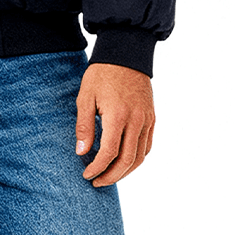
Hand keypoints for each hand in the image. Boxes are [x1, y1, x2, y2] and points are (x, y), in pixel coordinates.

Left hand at [75, 64, 154, 185]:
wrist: (126, 53)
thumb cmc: (102, 74)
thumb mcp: (85, 97)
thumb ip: (84, 126)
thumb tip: (82, 153)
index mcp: (118, 115)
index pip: (109, 152)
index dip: (97, 168)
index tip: (87, 174)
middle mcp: (136, 120)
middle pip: (127, 160)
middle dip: (111, 176)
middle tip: (97, 182)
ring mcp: (147, 119)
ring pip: (140, 156)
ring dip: (125, 171)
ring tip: (110, 176)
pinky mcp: (152, 117)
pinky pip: (148, 145)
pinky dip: (137, 158)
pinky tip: (125, 162)